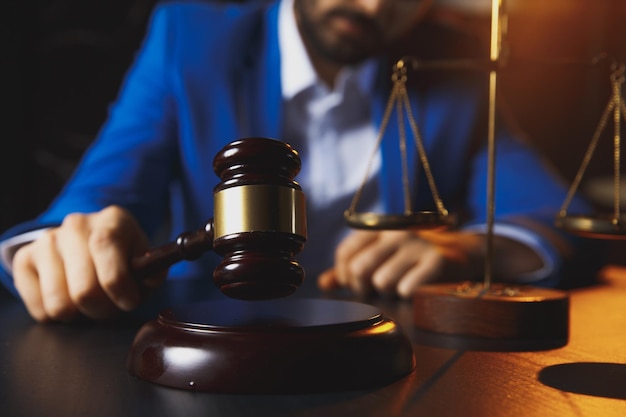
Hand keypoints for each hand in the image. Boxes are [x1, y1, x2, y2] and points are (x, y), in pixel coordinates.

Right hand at [12, 205, 165, 321]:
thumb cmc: (123, 257)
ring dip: (80, 315)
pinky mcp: (25, 259)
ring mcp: (47, 240)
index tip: (129, 302)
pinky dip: (58, 315)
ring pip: (60, 305)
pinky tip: (69, 298)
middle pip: (84, 290)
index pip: (106, 249)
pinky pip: (40, 309)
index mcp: (112, 220)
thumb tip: (148, 280)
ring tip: (91, 302)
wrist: (88, 242)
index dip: (120, 286)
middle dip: (103, 310)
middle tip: (112, 308)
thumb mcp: (144, 257)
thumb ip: (152, 269)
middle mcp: (76, 225)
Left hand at [317, 229, 543, 297]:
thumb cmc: (415, 258)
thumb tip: (322, 283)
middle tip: (376, 289)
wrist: (464, 253)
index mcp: (380, 229)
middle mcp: (396, 233)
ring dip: (388, 293)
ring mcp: (417, 245)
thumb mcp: (383, 257)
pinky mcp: (436, 261)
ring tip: (400, 286)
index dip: (343, 274)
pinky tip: (416, 288)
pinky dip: (408, 295)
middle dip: (363, 288)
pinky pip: (406, 288)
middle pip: (359, 269)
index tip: (354, 283)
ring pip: (382, 282)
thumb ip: (351, 269)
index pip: (345, 252)